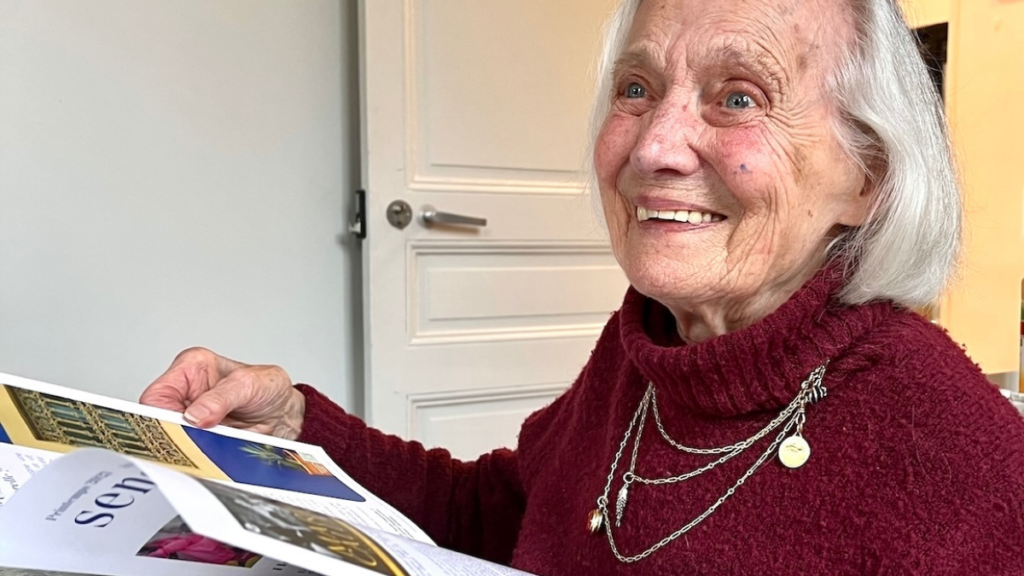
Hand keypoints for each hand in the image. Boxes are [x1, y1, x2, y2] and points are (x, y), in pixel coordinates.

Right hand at [139, 347, 305, 439]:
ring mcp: (192, 418)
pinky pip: (189, 453)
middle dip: (175, 434)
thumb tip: (194, 415)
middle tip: (195, 441)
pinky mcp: (200, 438)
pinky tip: (212, 454)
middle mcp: (187, 392)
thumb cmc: (269, 389)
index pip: (157, 394)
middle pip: (159, 420)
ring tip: (211, 446)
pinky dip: (198, 457)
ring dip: (189, 447)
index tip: (179, 427)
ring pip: (172, 440)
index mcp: (191, 368)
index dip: (162, 414)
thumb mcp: (250, 385)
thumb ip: (222, 397)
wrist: (285, 414)